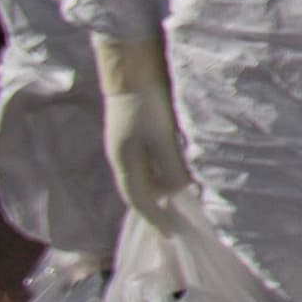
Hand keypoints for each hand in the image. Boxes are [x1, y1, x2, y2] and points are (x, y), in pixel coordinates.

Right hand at [95, 35, 186, 222]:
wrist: (131, 66)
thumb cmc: (147, 102)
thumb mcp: (163, 137)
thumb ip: (172, 167)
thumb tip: (179, 192)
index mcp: (124, 162)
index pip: (139, 201)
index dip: (155, 220)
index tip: (172, 235)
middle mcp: (120, 157)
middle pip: (138, 191)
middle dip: (156, 208)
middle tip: (177, 221)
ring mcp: (124, 143)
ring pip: (143, 175)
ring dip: (160, 188)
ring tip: (181, 199)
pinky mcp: (132, 130)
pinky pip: (147, 161)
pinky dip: (161, 171)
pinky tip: (176, 169)